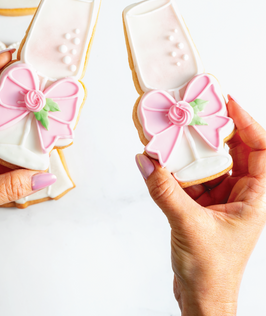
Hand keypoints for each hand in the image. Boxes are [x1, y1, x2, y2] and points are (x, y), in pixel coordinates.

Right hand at [135, 97, 265, 315]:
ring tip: (177, 129)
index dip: (248, 124)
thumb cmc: (211, 270)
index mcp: (255, 198)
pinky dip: (179, 167)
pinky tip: (164, 158)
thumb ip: (165, 190)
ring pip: (210, 164)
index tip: (229, 103)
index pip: (262, 151)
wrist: (201, 297)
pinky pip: (192, 178)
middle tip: (198, 110)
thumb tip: (146, 160)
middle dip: (217, 130)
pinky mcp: (201, 206)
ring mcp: (220, 200)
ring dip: (194, 149)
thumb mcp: (189, 224)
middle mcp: (241, 195)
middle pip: (235, 152)